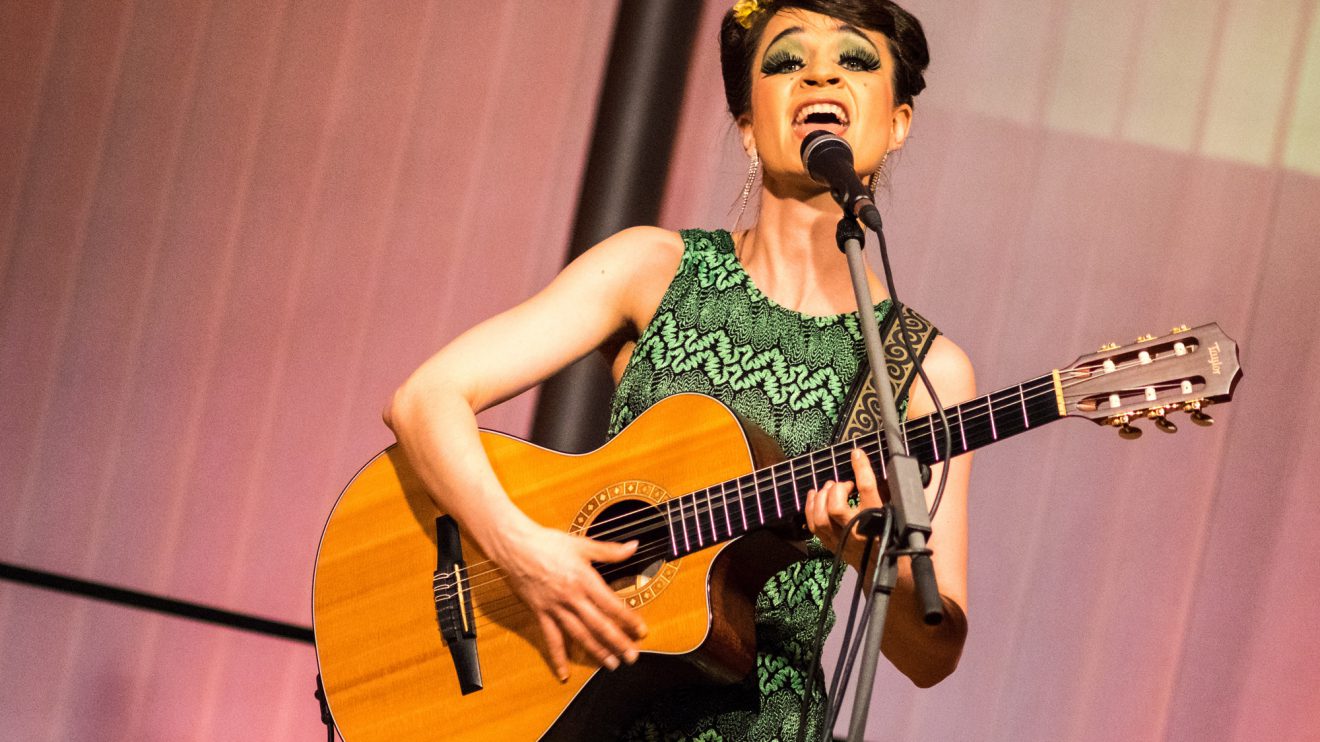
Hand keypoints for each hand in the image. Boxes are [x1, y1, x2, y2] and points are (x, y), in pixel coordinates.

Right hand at [492, 520, 647, 680]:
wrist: (514, 546)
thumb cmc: (547, 543)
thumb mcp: (582, 544)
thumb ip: (609, 550)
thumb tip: (633, 546)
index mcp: (584, 579)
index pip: (612, 605)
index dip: (628, 619)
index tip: (641, 631)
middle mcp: (571, 597)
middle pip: (599, 625)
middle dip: (618, 642)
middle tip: (632, 656)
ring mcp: (555, 608)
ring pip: (579, 635)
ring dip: (596, 651)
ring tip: (611, 664)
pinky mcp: (540, 614)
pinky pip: (551, 639)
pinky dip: (557, 657)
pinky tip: (563, 673)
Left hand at [804, 447, 885, 569]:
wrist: (885, 570)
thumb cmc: (893, 538)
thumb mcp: (897, 513)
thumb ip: (889, 493)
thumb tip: (884, 470)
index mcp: (878, 520)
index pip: (868, 490)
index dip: (861, 468)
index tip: (857, 454)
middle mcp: (857, 531)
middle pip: (836, 507)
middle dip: (836, 489)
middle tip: (843, 484)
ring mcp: (842, 539)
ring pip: (821, 517)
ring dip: (821, 497)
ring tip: (829, 488)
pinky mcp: (831, 545)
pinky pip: (813, 526)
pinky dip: (810, 507)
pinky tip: (815, 495)